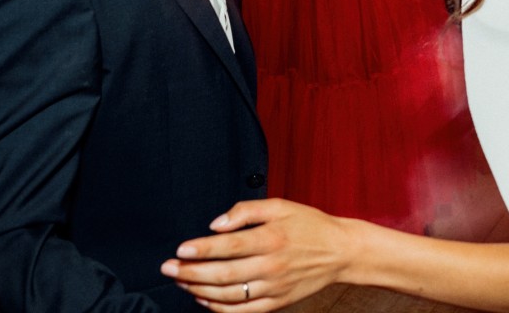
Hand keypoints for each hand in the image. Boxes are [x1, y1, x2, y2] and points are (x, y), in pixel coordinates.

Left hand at [161, 199, 351, 311]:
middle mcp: (272, 266)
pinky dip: (221, 310)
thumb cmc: (309, 224)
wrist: (341, 252)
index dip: (202, 249)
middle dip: (191, 273)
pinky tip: (204, 300)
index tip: (180, 249)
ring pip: (230, 296)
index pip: (229, 246)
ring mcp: (274, 288)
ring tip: (181, 282)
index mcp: (271, 238)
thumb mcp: (280, 205)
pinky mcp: (278, 303)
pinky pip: (244, 312)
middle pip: (224, 274)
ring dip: (200, 291)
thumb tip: (216, 224)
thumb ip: (246, 211)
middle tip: (168, 268)